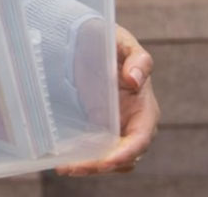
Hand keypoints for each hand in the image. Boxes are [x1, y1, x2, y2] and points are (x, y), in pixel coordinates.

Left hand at [57, 23, 159, 175]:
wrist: (90, 39)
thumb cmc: (111, 42)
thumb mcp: (124, 43)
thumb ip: (138, 60)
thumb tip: (135, 79)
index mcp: (144, 109)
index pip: (140, 139)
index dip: (125, 153)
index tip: (107, 161)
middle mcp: (133, 124)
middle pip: (123, 157)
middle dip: (101, 166)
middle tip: (72, 167)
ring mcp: (116, 128)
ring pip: (109, 159)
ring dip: (90, 167)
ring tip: (64, 167)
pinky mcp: (98, 128)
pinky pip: (95, 150)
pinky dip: (83, 158)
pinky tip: (62, 159)